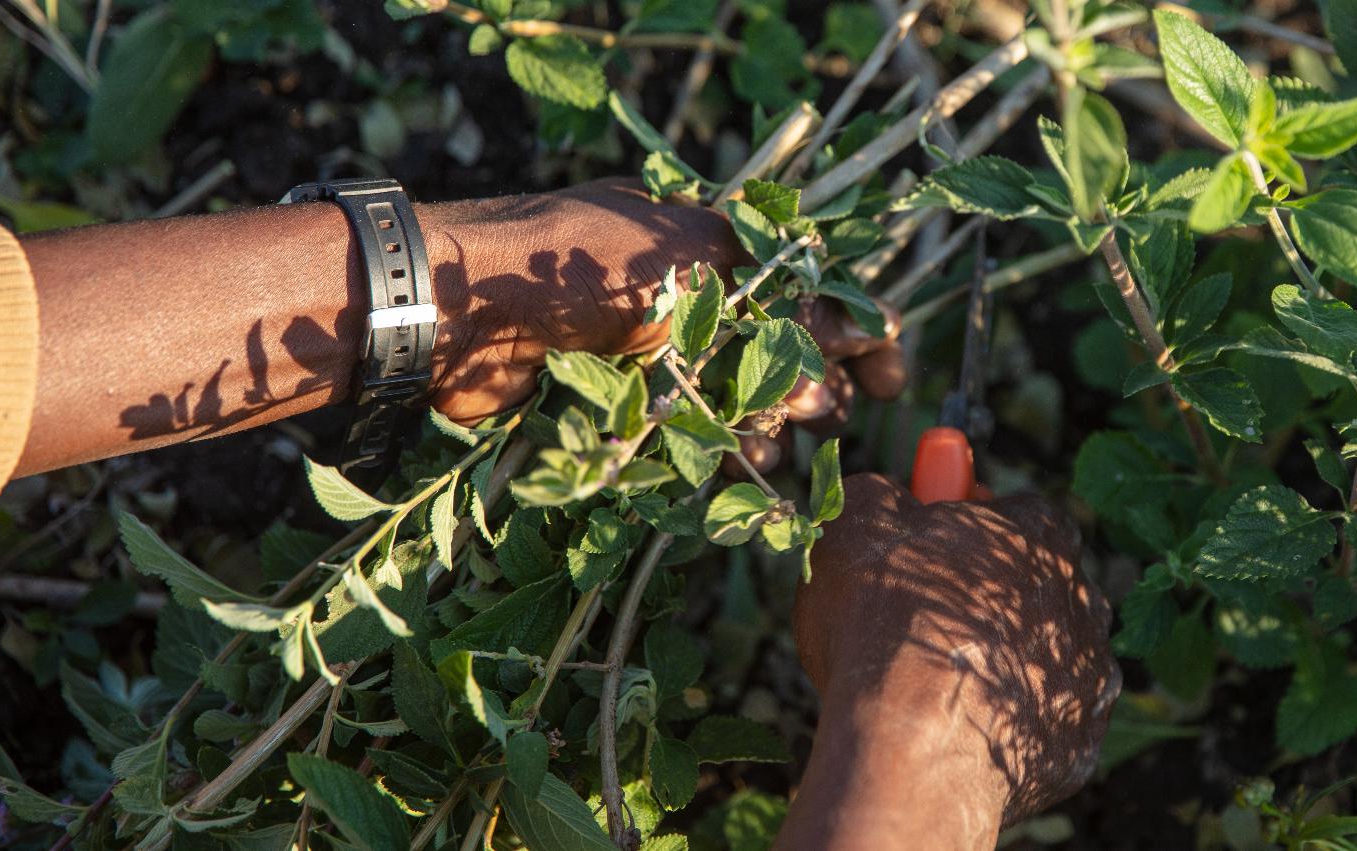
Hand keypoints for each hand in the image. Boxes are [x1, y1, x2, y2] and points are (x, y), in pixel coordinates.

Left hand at [418, 178, 903, 424]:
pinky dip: (724, 451)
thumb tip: (835, 368)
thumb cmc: (571, 264)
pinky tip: (748, 467)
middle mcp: (688, 298)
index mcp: (709, 248)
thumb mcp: (685, 265)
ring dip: (772, 424)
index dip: (857, 331)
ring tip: (788, 449)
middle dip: (819, 385)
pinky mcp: (619, 401)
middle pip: (780, 348)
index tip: (894, 376)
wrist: (462, 307)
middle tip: (838, 420)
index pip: (807, 288)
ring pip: (739, 396)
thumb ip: (767, 311)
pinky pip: (690, 432)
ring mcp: (654, 351)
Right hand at [785, 474, 1118, 845]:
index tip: (925, 546)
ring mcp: (1090, 677)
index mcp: (1041, 532)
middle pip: (1037, 585)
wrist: (913, 746)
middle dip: (990, 597)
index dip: (966, 525)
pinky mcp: (1080, 745)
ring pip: (1045, 658)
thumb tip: (887, 497)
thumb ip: (880, 495)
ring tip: (935, 688)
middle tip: (923, 621)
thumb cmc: (884, 621)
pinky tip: (958, 735)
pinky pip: (1044, 726)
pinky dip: (1007, 727)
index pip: (1016, 510)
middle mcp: (1084, 599)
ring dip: (1003, 664)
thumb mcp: (854, 523)